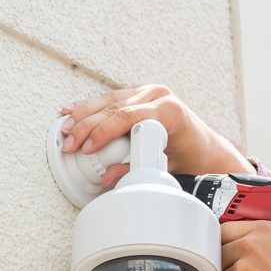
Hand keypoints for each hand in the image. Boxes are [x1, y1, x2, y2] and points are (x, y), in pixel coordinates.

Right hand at [59, 84, 255, 185]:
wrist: (206, 148)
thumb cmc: (190, 157)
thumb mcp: (166, 167)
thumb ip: (138, 170)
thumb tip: (109, 178)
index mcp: (169, 111)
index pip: (127, 117)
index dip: (103, 132)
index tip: (86, 148)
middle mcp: (159, 95)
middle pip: (114, 108)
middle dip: (87, 126)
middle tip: (69, 143)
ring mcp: (150, 91)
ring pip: (109, 99)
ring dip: (83, 113)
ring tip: (64, 127)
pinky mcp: (141, 93)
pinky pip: (112, 97)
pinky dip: (91, 106)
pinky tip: (72, 111)